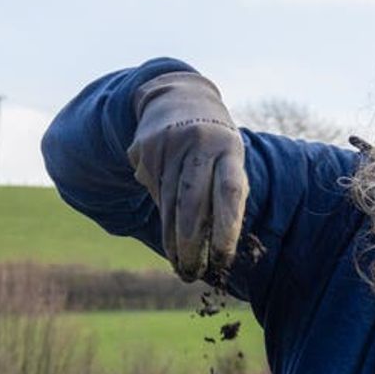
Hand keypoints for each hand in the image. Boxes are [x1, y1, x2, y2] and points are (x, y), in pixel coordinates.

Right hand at [127, 71, 247, 282]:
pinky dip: (161, 215)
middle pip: (191, 203)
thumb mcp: (230, 161)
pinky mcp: (144, 149)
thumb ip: (228, 198)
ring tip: (180, 267)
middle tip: (192, 274)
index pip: (228, 192)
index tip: (223, 260)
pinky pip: (152, 193)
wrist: (178, 98)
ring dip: (172, 242)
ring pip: (168, 204)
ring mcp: (167, 144)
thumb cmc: (216, 146)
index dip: (226, 229)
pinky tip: (168, 231)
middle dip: (191, 244)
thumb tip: (219, 250)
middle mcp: (197, 143)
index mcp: (228, 147)